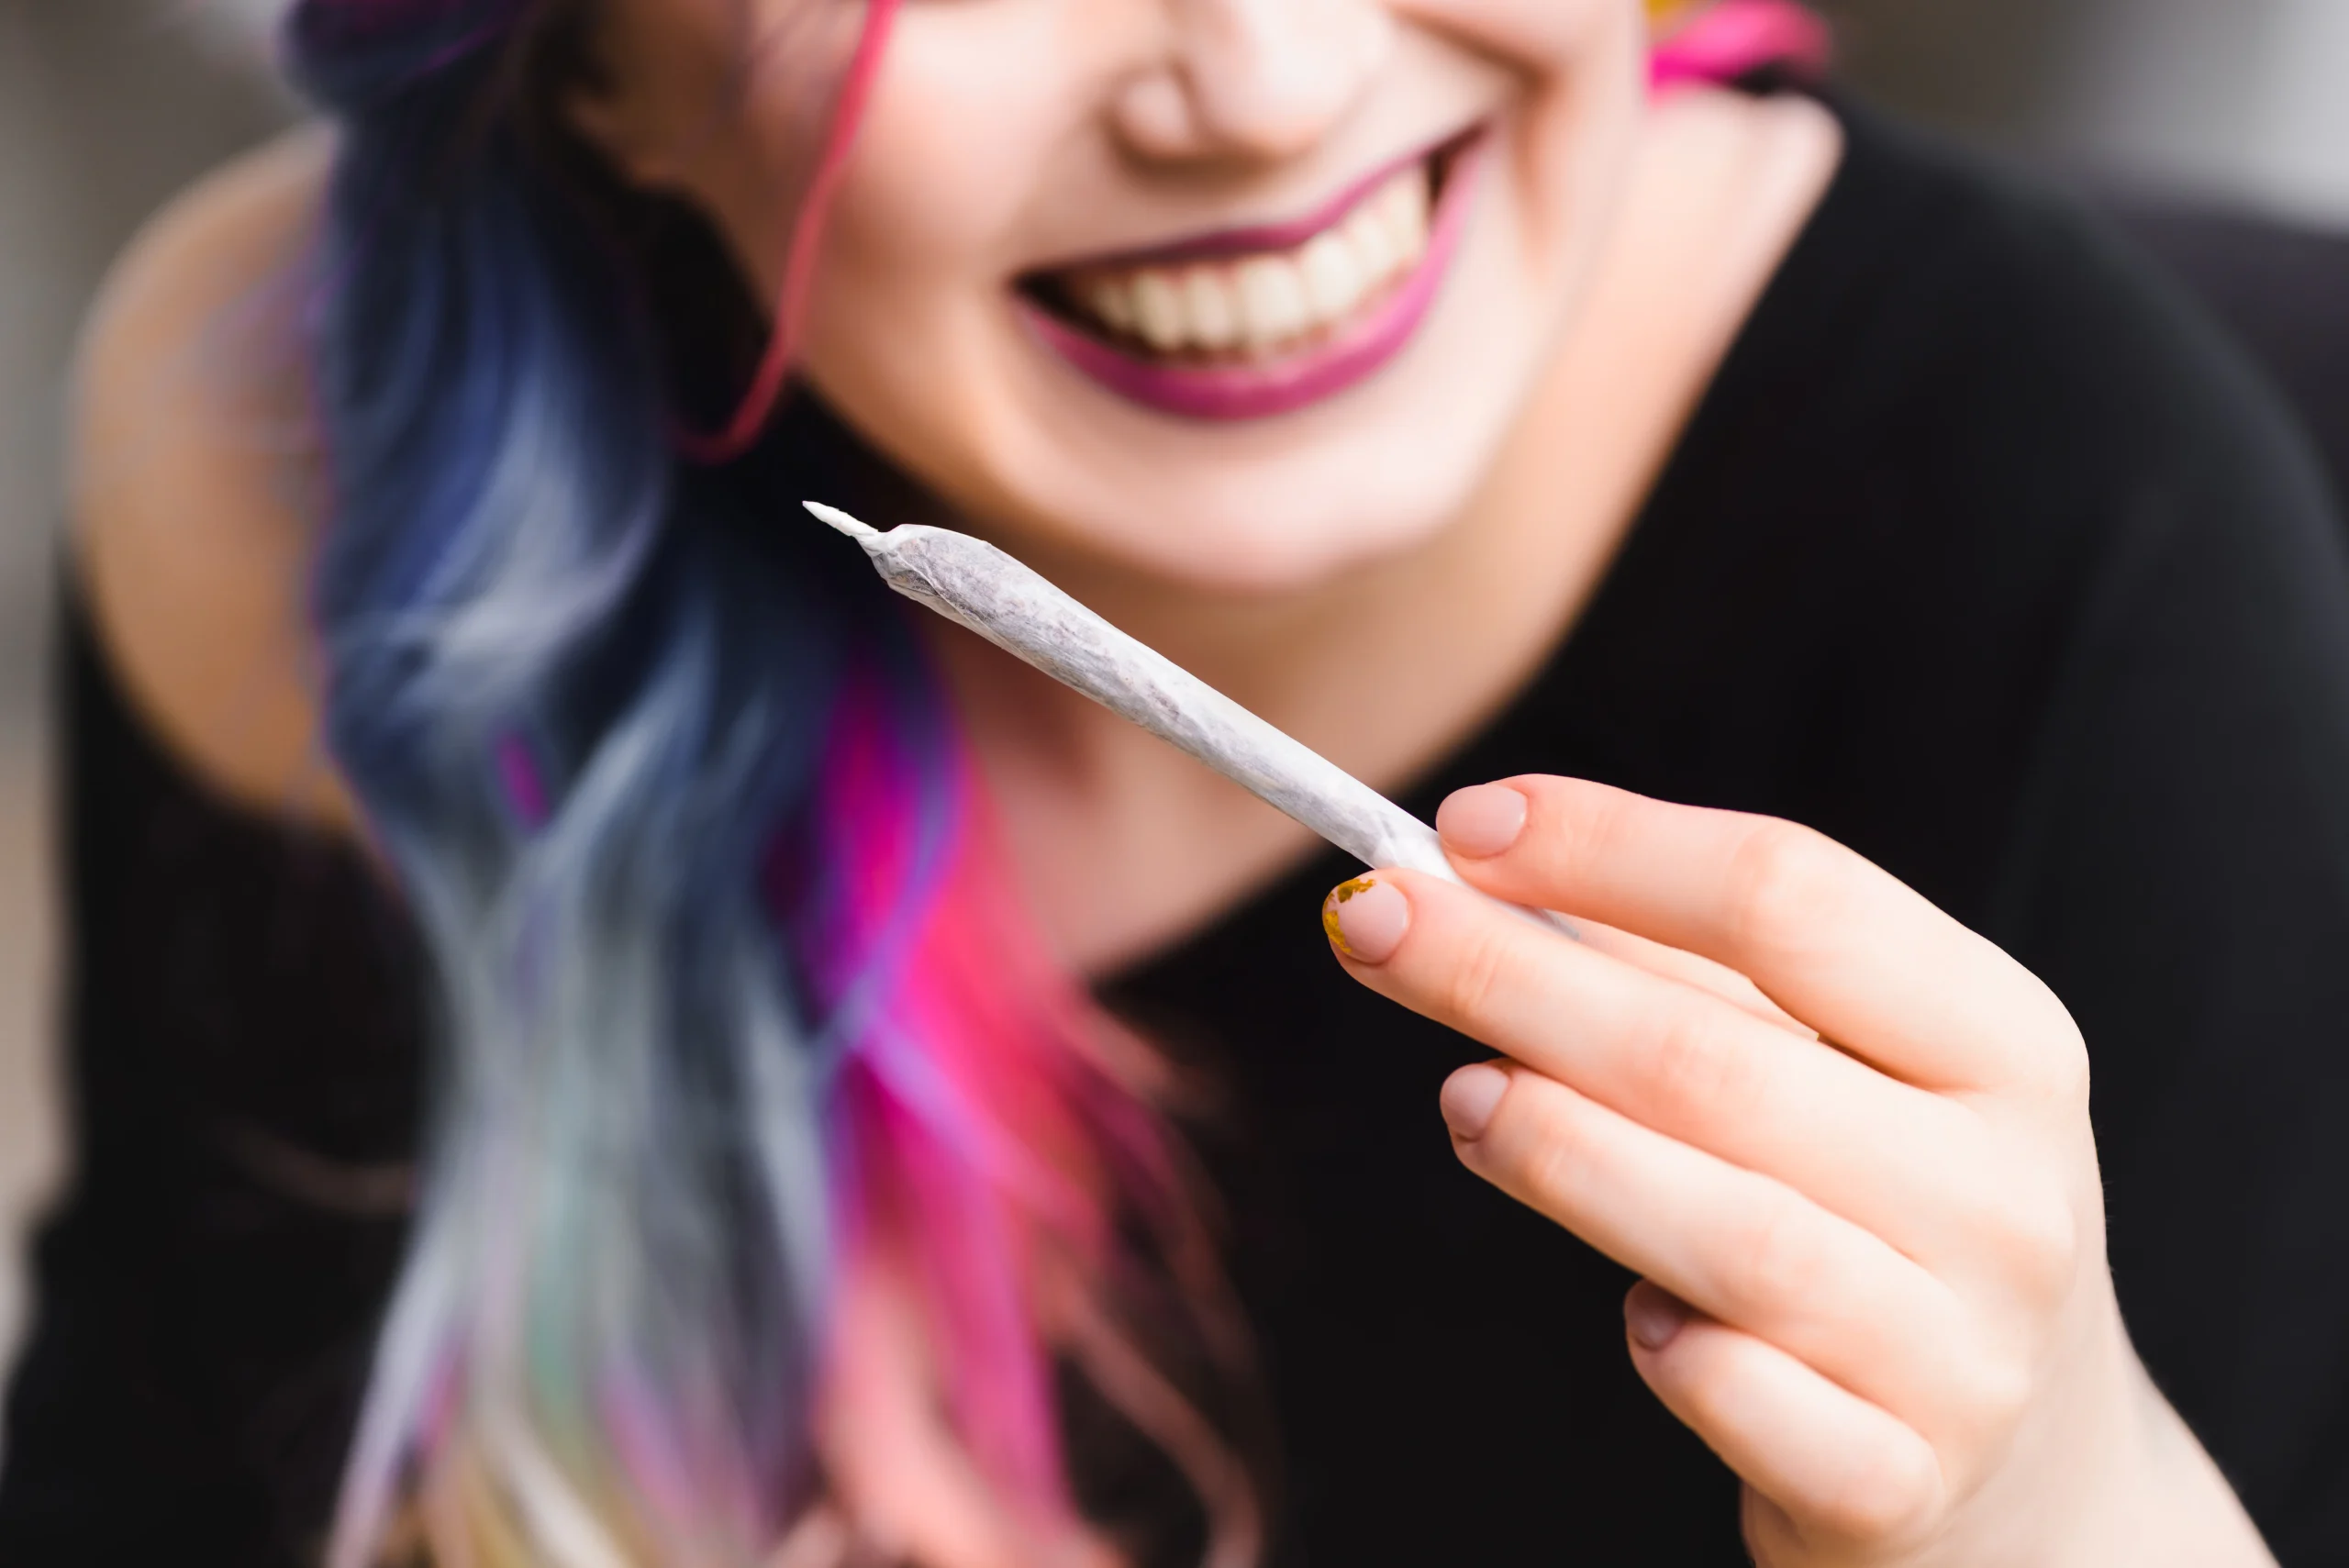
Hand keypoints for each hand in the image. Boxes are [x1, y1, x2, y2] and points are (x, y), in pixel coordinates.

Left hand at [1319, 776, 2273, 1566]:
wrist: (2034, 1468)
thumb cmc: (1887, 1217)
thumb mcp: (1845, 1077)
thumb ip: (1681, 978)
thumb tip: (1476, 876)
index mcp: (2001, 1042)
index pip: (1791, 897)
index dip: (1611, 846)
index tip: (1464, 824)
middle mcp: (2002, 1189)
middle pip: (1716, 1055)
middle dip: (1515, 977)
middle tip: (1375, 926)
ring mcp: (1960, 1348)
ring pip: (1727, 1228)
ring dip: (1562, 1148)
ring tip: (1461, 1096)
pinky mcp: (1896, 1483)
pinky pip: (1741, 1397)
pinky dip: (1668, 1346)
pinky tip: (1635, 1312)